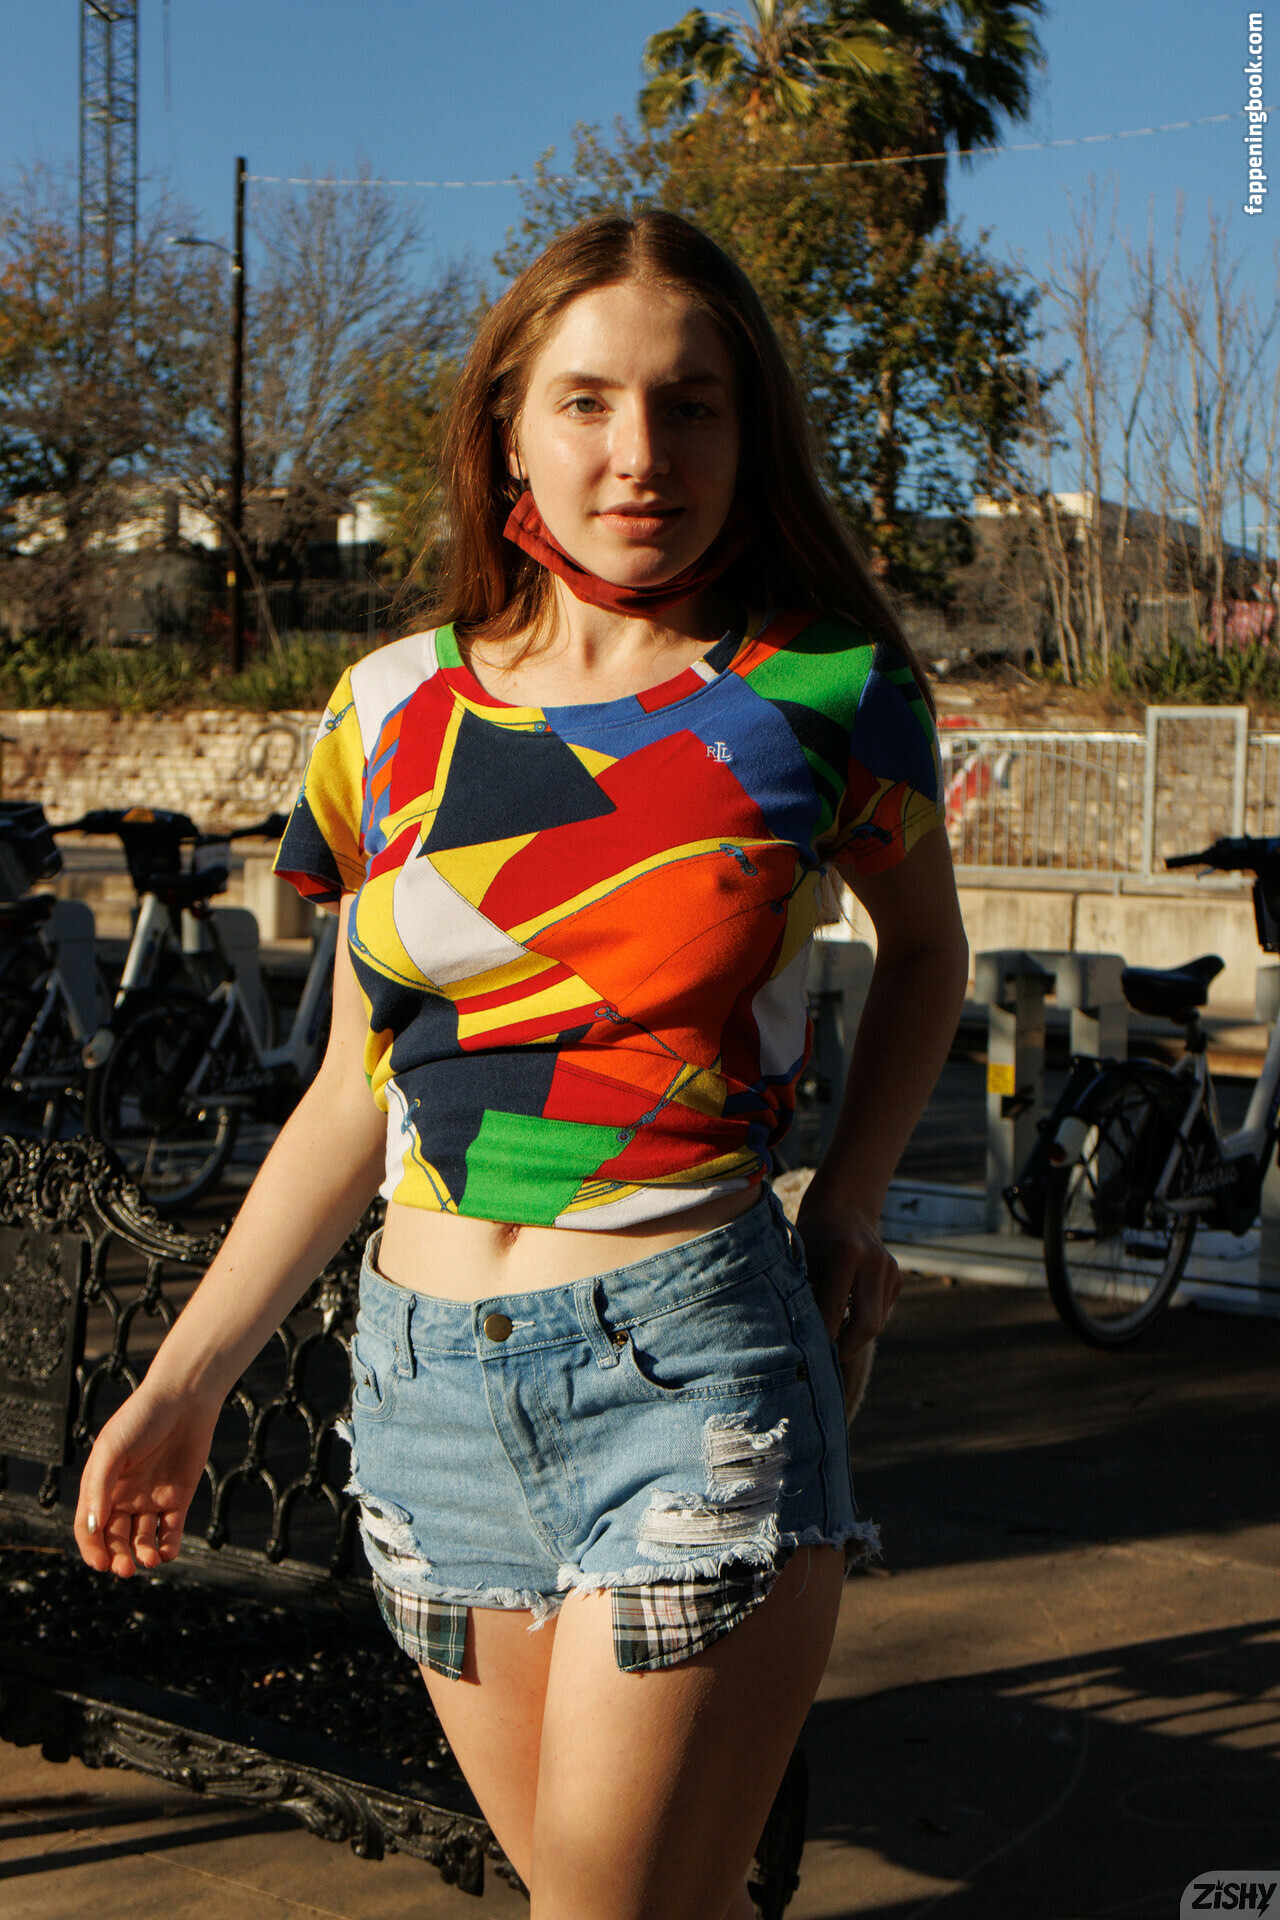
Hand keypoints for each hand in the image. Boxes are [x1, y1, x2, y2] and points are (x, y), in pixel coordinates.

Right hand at [74, 1382, 220, 1577]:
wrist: (184, 1398)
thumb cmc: (141, 1418)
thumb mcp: (112, 1449)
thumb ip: (99, 1488)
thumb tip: (92, 1528)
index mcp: (101, 1485)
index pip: (90, 1527)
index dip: (92, 1548)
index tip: (101, 1563)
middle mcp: (124, 1496)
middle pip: (116, 1537)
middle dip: (118, 1556)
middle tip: (124, 1569)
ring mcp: (151, 1497)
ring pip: (142, 1538)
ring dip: (142, 1554)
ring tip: (148, 1560)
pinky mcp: (178, 1497)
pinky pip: (170, 1530)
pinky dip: (168, 1546)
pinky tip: (166, 1553)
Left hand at [793, 1199, 901, 1359]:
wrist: (843, 1205)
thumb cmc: (811, 1235)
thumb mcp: (801, 1259)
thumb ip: (805, 1296)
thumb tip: (804, 1341)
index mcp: (845, 1254)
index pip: (833, 1312)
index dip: (821, 1337)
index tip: (807, 1353)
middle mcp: (873, 1261)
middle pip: (867, 1324)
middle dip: (846, 1348)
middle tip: (826, 1359)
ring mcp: (889, 1269)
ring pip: (877, 1322)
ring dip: (855, 1336)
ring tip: (832, 1338)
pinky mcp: (897, 1277)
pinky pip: (882, 1312)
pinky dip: (864, 1321)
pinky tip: (845, 1317)